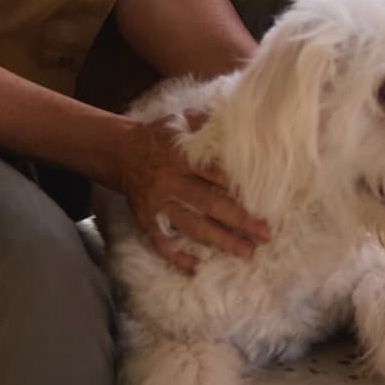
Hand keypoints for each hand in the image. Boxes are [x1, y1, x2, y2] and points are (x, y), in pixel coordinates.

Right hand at [119, 113, 270, 273]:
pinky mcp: (146, 219)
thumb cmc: (159, 135)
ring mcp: (158, 204)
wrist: (120, 151)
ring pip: (191, 226)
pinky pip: (160, 242)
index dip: (237, 186)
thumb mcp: (180, 120)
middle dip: (239, 220)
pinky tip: (195, 268)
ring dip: (219, 241)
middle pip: (209, 204)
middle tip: (265, 234)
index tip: (263, 198)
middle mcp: (171, 182)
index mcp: (181, 157)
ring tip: (246, 252)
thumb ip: (207, 121)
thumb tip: (240, 117)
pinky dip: (176, 256)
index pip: (213, 174)